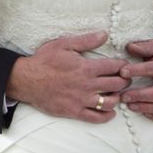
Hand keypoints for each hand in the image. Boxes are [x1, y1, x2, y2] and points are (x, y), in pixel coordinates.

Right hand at [7, 32, 128, 122]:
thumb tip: (104, 35)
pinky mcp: (75, 111)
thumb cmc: (44, 60)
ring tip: (116, 93)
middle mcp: (88, 85)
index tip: (124, 65)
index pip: (115, 67)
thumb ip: (85, 40)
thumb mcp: (63, 44)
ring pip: (110, 102)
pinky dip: (107, 116)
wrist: (27, 80)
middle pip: (117, 85)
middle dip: (124, 81)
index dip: (123, 65)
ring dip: (117, 98)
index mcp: (86, 67)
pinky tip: (110, 111)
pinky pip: (97, 117)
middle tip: (124, 78)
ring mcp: (82, 99)